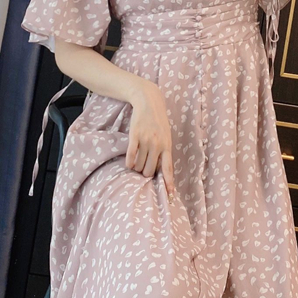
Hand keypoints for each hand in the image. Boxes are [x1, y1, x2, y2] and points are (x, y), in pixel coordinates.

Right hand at [126, 80, 175, 201]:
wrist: (148, 102)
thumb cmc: (158, 121)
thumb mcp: (166, 136)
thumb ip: (164, 151)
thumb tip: (161, 170)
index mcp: (167, 146)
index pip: (168, 168)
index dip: (168, 182)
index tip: (169, 194)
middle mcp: (157, 145)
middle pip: (149, 170)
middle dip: (145, 173)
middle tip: (142, 170)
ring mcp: (146, 141)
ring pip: (139, 165)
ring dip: (136, 168)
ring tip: (136, 164)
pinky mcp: (135, 136)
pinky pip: (130, 156)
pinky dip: (129, 163)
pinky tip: (128, 163)